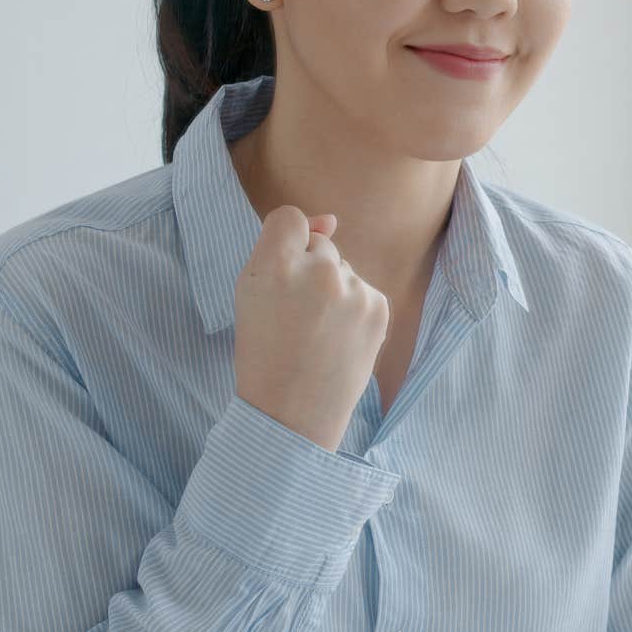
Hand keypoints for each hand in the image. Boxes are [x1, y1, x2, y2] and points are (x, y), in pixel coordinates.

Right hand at [232, 207, 390, 449]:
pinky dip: (353, 310)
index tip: (284, 272)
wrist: (292, 413)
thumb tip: (331, 220)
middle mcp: (318, 270)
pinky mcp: (378, 306)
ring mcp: (353, 289)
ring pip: (344, 270)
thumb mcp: (252, 295)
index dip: (286, 242)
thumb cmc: (265, 352)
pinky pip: (363, 291)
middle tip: (295, 317)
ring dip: (333, 292)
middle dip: (310, 271)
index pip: (289, 218)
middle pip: (321, 246)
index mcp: (274, 265)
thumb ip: (283, 248)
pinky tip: (338, 339)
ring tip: (316, 334)